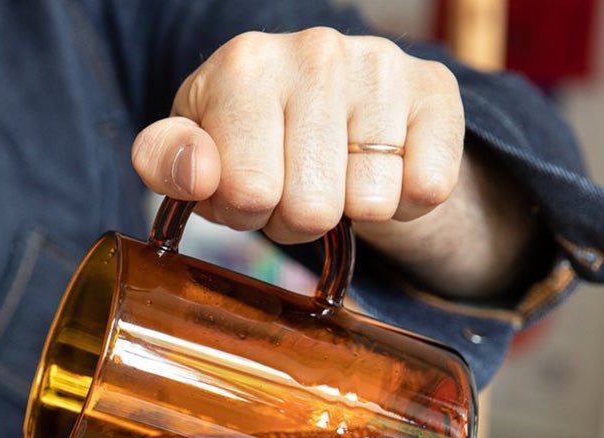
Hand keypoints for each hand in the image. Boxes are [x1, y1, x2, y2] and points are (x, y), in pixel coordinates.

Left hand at [132, 29, 463, 241]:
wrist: (324, 108)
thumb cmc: (245, 141)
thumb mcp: (194, 154)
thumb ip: (169, 164)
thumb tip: (197, 173)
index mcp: (243, 66)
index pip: (250, 192)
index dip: (247, 212)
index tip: (246, 189)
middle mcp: (315, 51)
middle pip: (312, 209)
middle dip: (296, 220)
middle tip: (292, 189)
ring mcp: (380, 65)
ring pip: (371, 204)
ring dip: (350, 212)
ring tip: (332, 177)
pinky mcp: (435, 89)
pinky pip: (428, 189)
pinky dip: (404, 203)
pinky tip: (381, 171)